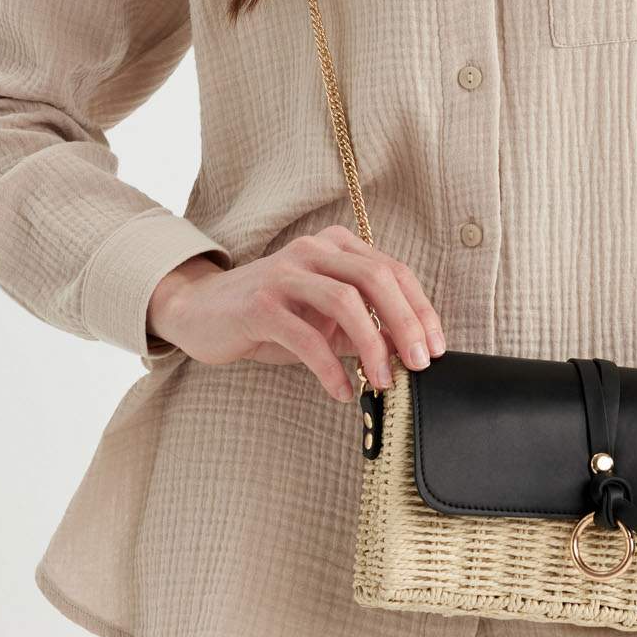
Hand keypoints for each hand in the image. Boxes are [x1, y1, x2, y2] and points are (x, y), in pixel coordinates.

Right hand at [145, 225, 447, 401]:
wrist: (200, 312)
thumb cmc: (270, 317)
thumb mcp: (323, 318)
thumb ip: (362, 328)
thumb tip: (408, 354)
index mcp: (336, 246)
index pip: (393, 270)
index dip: (420, 309)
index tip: (436, 348)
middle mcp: (314, 250)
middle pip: (376, 278)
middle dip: (406, 323)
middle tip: (419, 365)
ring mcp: (285, 273)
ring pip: (346, 301)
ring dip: (372, 346)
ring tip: (382, 382)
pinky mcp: (260, 303)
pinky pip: (306, 336)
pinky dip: (330, 367)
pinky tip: (340, 390)